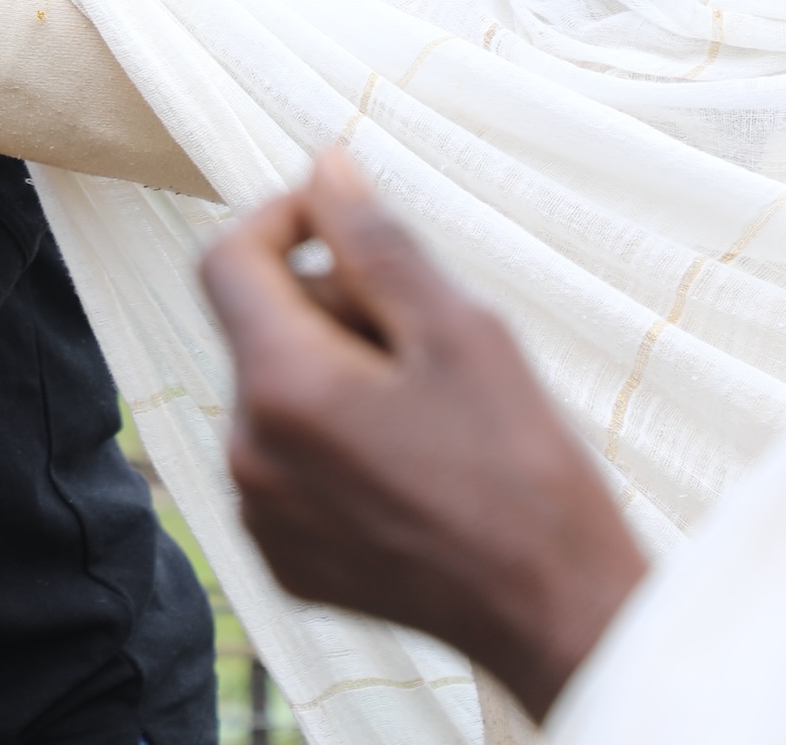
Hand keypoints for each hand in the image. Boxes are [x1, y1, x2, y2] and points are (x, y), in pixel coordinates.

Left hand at [196, 150, 647, 721]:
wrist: (560, 619)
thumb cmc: (526, 470)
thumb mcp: (461, 330)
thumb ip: (376, 240)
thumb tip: (323, 166)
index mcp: (280, 388)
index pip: (225, 258)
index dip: (281, 217)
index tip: (346, 216)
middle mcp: (246, 452)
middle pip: (260, 326)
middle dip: (332, 304)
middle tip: (430, 334)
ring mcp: (258, 513)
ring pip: (278, 392)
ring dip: (338, 372)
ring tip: (432, 407)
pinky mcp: (283, 556)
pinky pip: (288, 460)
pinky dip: (335, 439)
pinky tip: (415, 465)